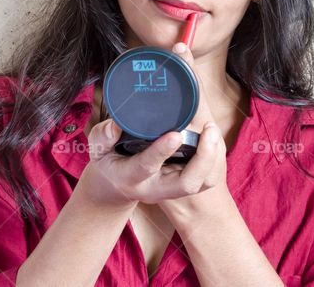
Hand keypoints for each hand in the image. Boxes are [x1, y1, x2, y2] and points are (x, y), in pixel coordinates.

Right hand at [75, 41, 225, 211]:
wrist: (117, 185)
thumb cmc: (109, 160)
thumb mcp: (98, 148)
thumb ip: (103, 137)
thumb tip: (115, 125)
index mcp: (130, 177)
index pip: (146, 166)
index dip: (161, 151)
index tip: (176, 134)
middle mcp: (154, 188)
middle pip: (185, 184)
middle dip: (203, 159)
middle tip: (209, 129)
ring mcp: (172, 189)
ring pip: (201, 182)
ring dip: (212, 157)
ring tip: (212, 129)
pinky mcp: (184, 184)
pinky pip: (207, 178)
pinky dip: (215, 158)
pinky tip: (212, 137)